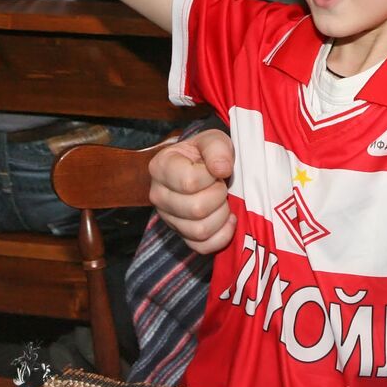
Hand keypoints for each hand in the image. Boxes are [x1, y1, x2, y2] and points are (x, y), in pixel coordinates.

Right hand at [148, 129, 236, 254]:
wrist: (206, 165)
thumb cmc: (207, 152)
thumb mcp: (213, 139)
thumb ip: (217, 148)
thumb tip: (221, 170)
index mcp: (161, 167)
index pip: (189, 182)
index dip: (211, 177)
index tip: (216, 169)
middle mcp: (158, 195)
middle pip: (196, 209)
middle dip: (219, 196)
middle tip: (221, 185)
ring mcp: (168, 218)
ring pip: (200, 231)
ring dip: (221, 216)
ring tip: (223, 200)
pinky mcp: (181, 235)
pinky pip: (202, 247)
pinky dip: (222, 236)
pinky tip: (228, 219)